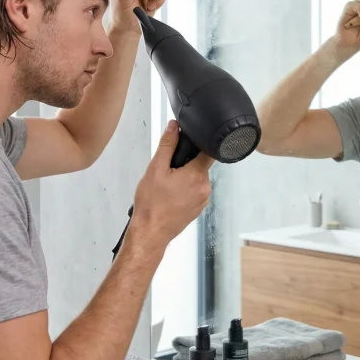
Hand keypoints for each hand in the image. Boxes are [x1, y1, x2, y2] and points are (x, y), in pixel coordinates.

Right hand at [132, 120, 213, 248]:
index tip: (189, 142)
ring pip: (197, 178)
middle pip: (201, 164)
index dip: (200, 143)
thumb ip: (167, 145)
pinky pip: (195, 191)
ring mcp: (203, 200)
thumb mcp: (155, 169)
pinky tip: (170, 194)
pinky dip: (185, 189)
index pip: (209, 150)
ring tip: (167, 184)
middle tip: (168, 168)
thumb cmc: (151, 204)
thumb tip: (174, 126)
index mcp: (197, 175)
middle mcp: (205, 187)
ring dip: (185, 176)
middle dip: (186, 162)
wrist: (150, 232)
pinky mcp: (198, 209)